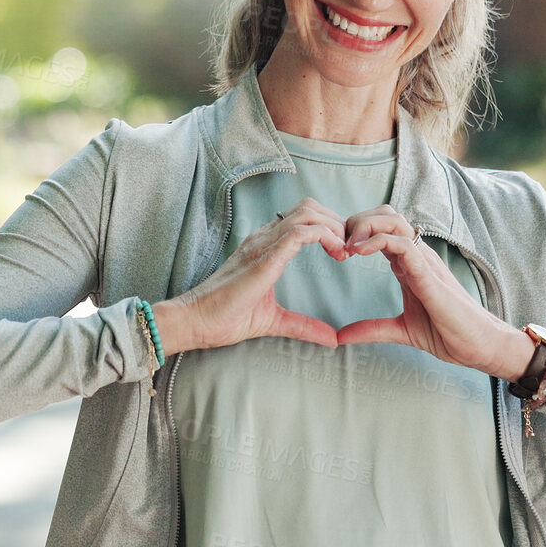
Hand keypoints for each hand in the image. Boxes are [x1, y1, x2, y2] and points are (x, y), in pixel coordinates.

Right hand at [154, 197, 348, 353]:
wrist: (196, 321)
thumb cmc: (225, 318)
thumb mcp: (274, 321)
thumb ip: (304, 326)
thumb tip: (332, 339)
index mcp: (266, 246)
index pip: (302, 217)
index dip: (328, 227)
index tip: (343, 252)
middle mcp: (264, 238)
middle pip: (309, 207)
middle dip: (336, 222)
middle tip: (349, 248)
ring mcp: (263, 243)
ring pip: (307, 213)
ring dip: (333, 226)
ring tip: (344, 250)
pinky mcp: (264, 256)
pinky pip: (300, 232)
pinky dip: (325, 236)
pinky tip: (336, 253)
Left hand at [333, 204, 526, 379]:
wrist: (480, 346)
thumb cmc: (449, 334)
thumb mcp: (401, 331)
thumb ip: (371, 329)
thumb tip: (340, 336)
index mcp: (408, 264)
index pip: (381, 229)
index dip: (355, 232)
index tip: (337, 253)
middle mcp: (417, 256)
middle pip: (385, 214)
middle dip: (356, 221)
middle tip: (338, 246)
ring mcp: (424, 262)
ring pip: (393, 220)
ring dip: (364, 226)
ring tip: (347, 247)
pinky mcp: (430, 274)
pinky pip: (404, 244)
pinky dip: (378, 241)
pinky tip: (359, 253)